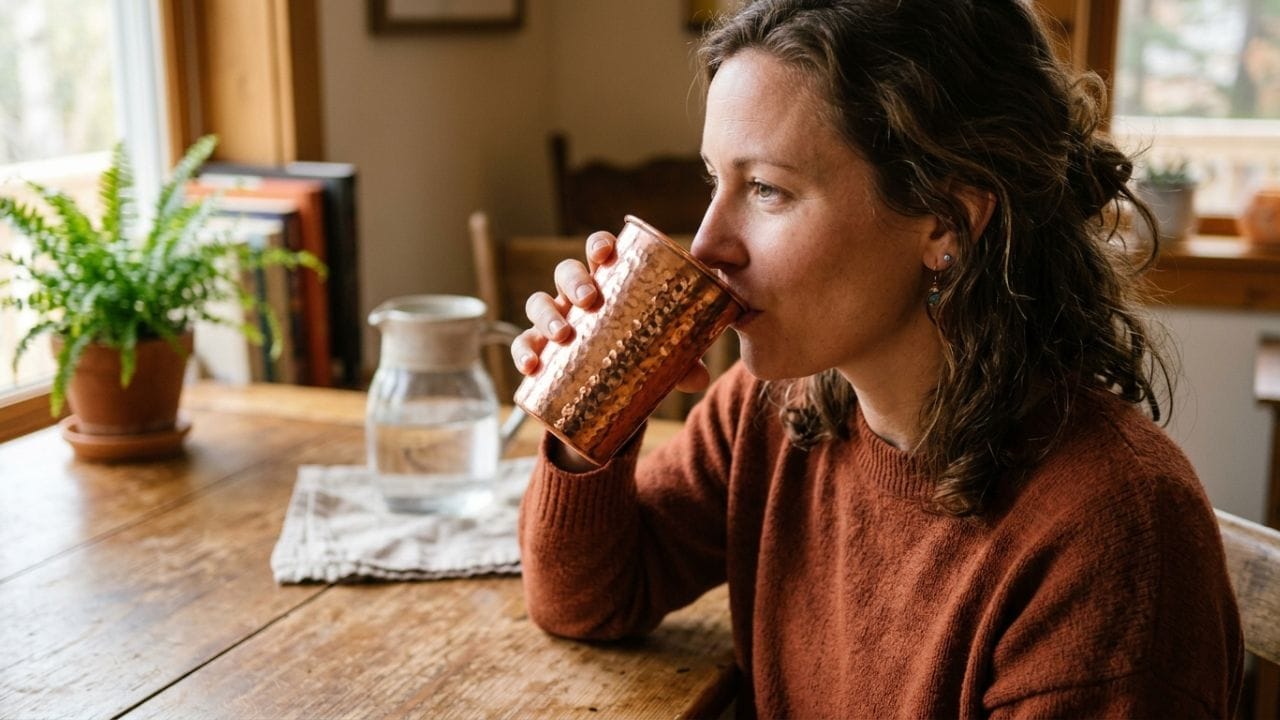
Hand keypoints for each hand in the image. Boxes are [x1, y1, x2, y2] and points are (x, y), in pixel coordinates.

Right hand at [510, 231, 710, 393]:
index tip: (605, 254)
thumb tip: (698, 378)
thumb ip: (682, 362)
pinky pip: (524, 344)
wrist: (613, 389)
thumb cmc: (641, 354)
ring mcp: (556, 319)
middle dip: (574, 281)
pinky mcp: (540, 348)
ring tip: (561, 335)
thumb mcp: (663, 356)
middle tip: (588, 300)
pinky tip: (531, 366)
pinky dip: (523, 352)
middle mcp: (577, 295)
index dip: (599, 245)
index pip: (600, 251)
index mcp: (609, 282)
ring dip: (547, 315)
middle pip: (566, 272)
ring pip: (539, 303)